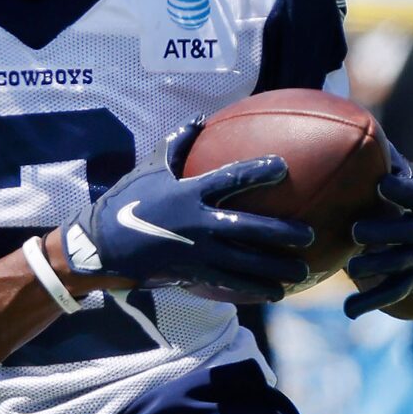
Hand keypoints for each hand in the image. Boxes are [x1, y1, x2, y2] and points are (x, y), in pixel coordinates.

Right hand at [62, 118, 312, 300]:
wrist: (104, 245)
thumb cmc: (129, 200)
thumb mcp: (151, 168)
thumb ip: (178, 144)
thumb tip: (200, 120)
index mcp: (191, 193)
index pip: (231, 179)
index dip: (259, 171)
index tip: (283, 168)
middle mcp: (199, 224)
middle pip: (249, 229)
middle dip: (281, 234)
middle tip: (308, 236)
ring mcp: (197, 252)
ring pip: (244, 264)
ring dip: (275, 271)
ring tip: (300, 274)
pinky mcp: (192, 273)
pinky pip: (228, 283)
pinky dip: (252, 289)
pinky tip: (274, 293)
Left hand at [343, 150, 412, 317]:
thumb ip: (393, 162)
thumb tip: (362, 127)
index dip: (400, 189)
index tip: (382, 184)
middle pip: (405, 232)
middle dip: (382, 232)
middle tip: (357, 231)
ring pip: (397, 265)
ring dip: (373, 266)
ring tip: (351, 267)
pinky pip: (392, 293)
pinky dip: (370, 302)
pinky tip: (348, 310)